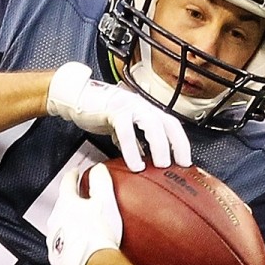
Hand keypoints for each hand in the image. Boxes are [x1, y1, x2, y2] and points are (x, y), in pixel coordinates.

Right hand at [45, 61, 191, 171]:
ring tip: (160, 165)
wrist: (78, 98)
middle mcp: (142, 106)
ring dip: (159, 145)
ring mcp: (129, 106)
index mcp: (146, 111)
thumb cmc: (100, 112)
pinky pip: (126, 130)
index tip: (186, 163)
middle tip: (178, 165)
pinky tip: (134, 164)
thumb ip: (134, 141)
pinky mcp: (114, 109)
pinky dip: (132, 148)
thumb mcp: (122, 129)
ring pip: (151, 124)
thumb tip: (143, 159)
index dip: (181, 143)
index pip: (172, 125)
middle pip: (168, 123)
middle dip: (177, 145)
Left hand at [46, 162, 122, 264]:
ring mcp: (54, 240)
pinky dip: (70, 243)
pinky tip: (80, 246)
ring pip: (60, 226)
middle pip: (62, 205)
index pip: (67, 183)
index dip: (73, 176)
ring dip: (70, 224)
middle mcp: (55, 221)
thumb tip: (99, 169)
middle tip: (83, 200)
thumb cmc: (97, 236)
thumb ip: (101, 181)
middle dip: (72, 201)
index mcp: (66, 204)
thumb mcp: (105, 201)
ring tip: (83, 226)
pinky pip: (62, 246)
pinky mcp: (57, 258)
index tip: (75, 173)